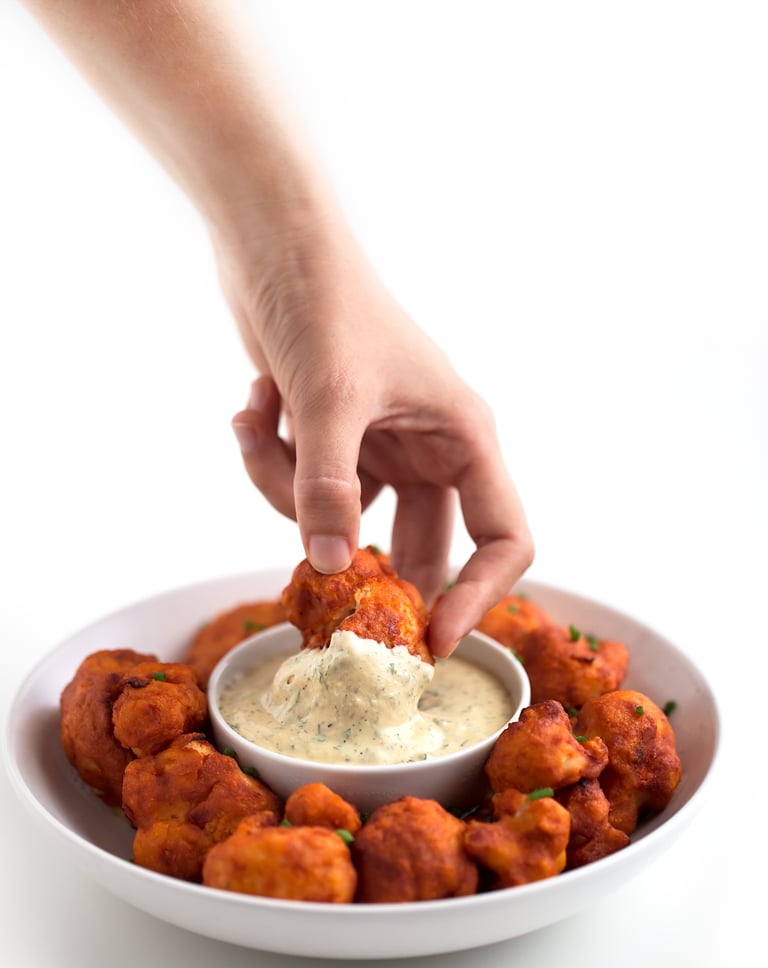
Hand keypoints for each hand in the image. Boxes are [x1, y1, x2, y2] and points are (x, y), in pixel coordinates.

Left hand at [223, 221, 532, 657]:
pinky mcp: (337, 441)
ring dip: (290, 494)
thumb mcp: (329, 399)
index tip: (431, 641)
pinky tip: (253, 405)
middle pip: (417, 546)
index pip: (503, 538)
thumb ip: (328, 487)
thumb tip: (330, 569)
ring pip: (346, 521)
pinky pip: (306, 491)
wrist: (272, 242)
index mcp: (464, 437)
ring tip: (262, 420)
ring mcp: (383, 448)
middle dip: (365, 568)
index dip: (478, 597)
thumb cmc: (325, 302)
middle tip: (324, 594)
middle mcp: (434, 449)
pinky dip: (270, 464)